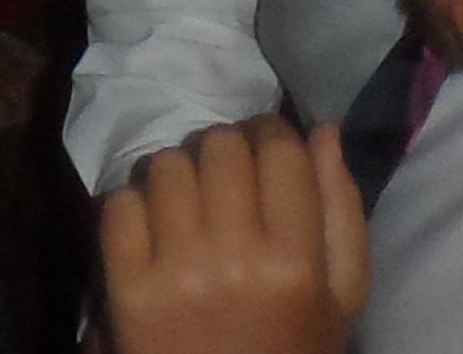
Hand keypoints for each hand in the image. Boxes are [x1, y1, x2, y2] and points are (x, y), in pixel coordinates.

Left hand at [99, 117, 371, 353]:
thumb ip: (341, 213)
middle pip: (220, 146)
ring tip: (189, 198)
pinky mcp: (128, 289)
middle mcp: (235, 260)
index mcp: (296, 263)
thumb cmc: (292, 348)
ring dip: (179, 171)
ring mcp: (176, 273)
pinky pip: (121, 205)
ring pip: (167, 165)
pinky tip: (155, 227)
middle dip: (226, 149)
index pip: (278, 150)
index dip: (272, 133)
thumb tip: (322, 131)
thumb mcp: (341, 298)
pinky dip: (135, 205)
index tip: (267, 142)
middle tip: (226, 172)